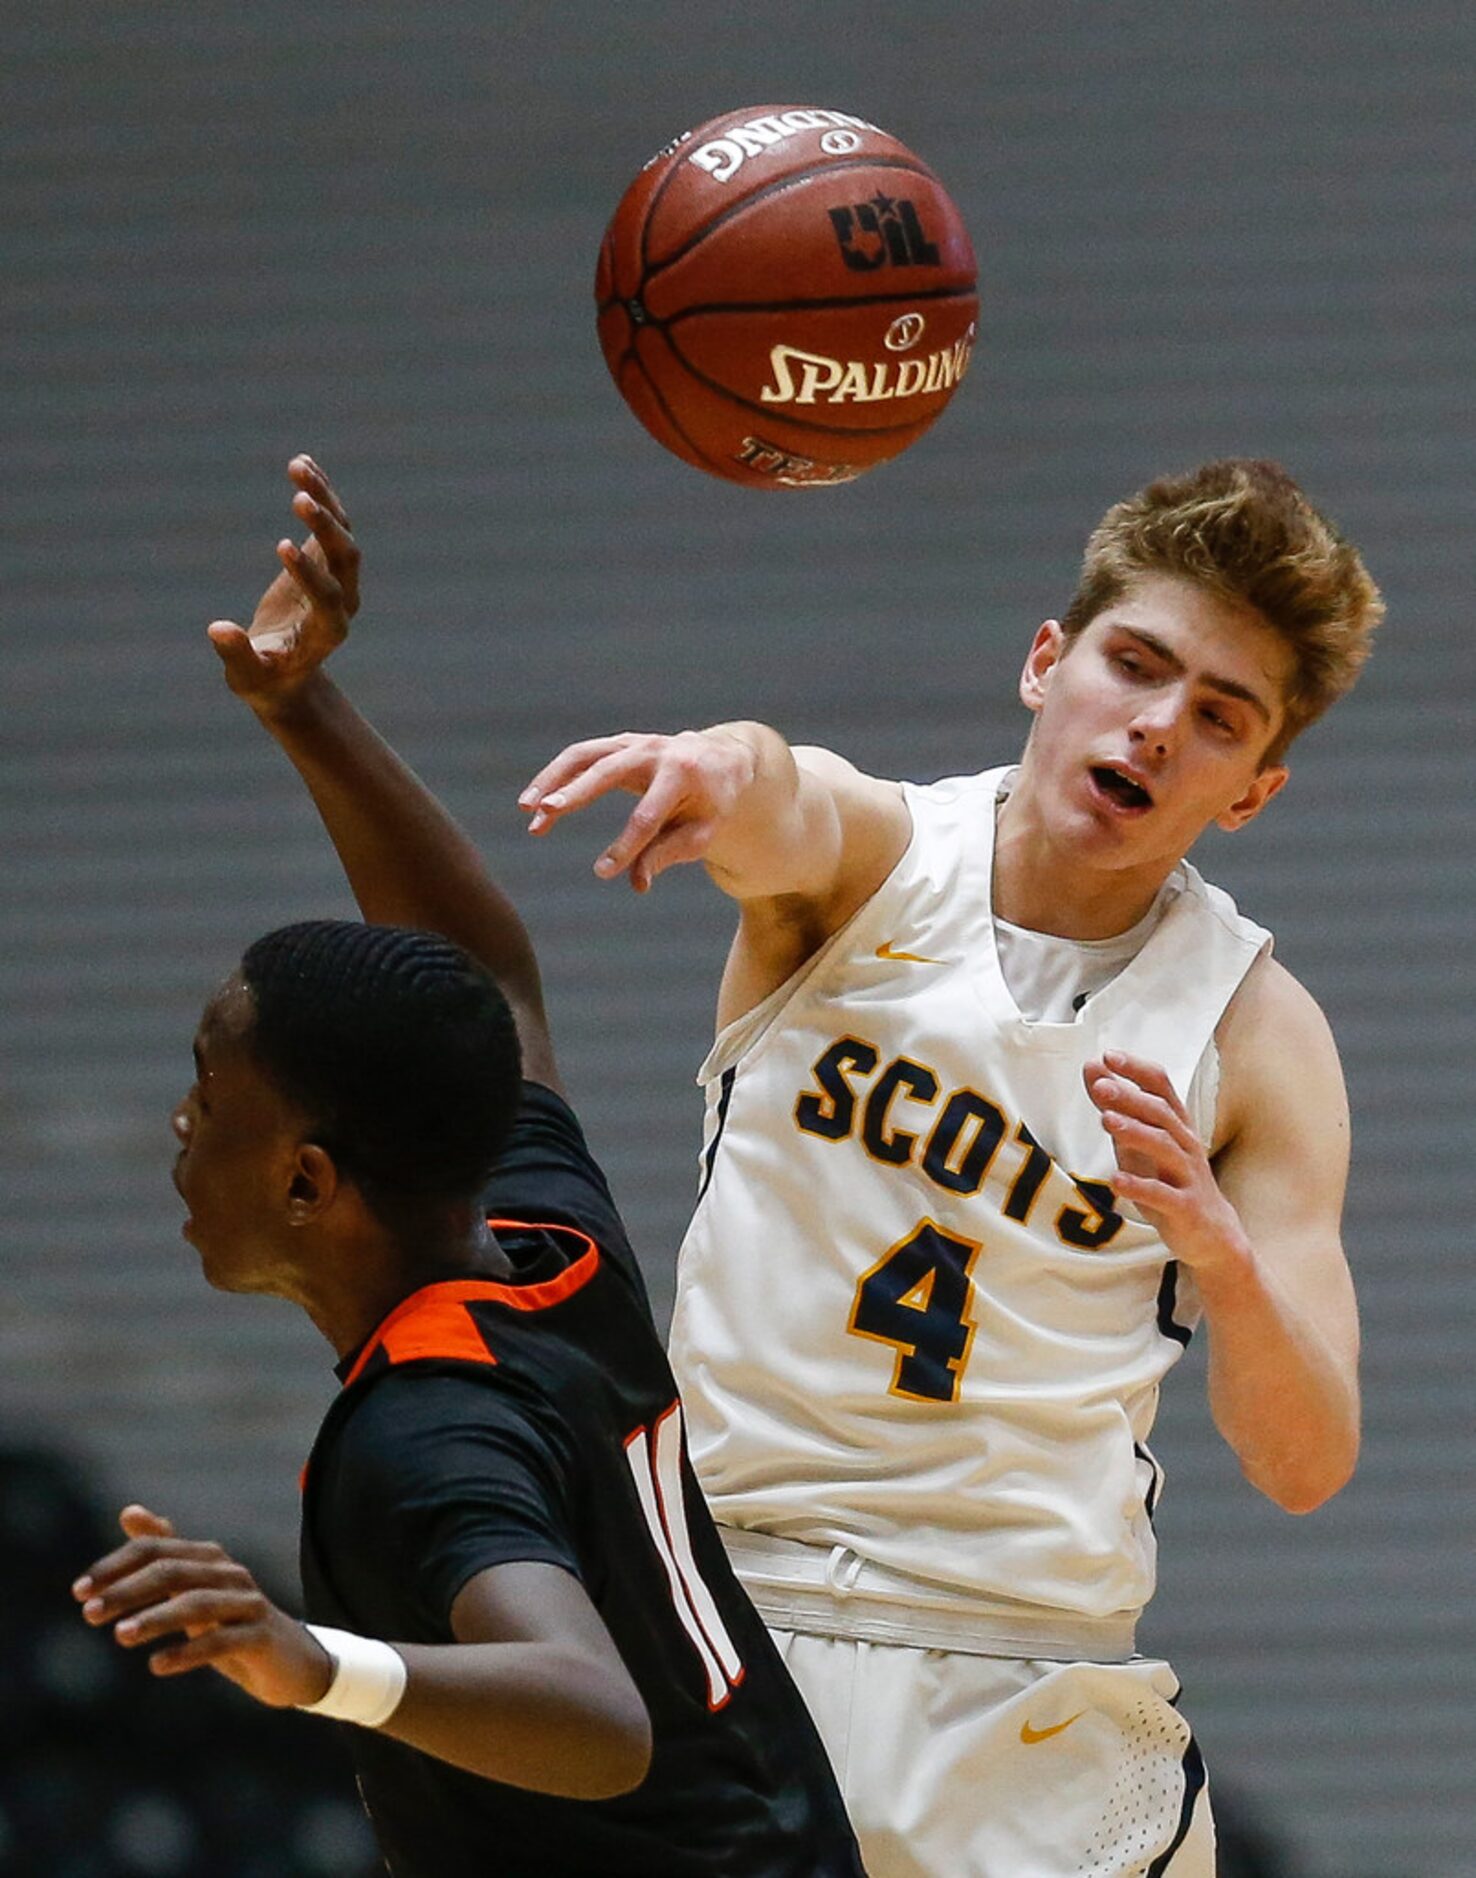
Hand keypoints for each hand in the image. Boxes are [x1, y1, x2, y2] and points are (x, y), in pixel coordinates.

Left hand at [72, 1505, 331, 1708]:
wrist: (287, 1659)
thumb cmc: (230, 1622)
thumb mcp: (194, 1587)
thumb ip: (164, 1550)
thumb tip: (129, 1510)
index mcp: (209, 1557)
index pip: (156, 1549)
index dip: (116, 1566)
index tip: (79, 1591)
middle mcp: (230, 1572)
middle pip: (174, 1571)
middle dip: (128, 1590)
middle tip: (89, 1614)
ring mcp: (248, 1603)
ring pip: (198, 1603)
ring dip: (155, 1618)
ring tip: (120, 1636)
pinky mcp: (260, 1636)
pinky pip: (222, 1641)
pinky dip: (188, 1652)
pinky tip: (157, 1665)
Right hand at [207, 455, 360, 717]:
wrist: (285, 674)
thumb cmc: (264, 680)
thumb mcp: (248, 677)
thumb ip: (237, 655)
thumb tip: (217, 629)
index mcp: (327, 633)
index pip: (328, 598)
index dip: (309, 574)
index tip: (283, 547)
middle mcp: (342, 602)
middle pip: (345, 560)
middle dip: (325, 529)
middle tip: (299, 498)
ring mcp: (338, 579)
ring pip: (341, 533)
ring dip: (323, 500)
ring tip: (297, 467)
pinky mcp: (325, 560)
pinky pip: (330, 522)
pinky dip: (318, 493)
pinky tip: (301, 463)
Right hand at [519, 730, 755, 891]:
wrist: (721, 761)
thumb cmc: (711, 805)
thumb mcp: (701, 833)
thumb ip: (668, 854)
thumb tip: (637, 884)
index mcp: (683, 774)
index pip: (649, 815)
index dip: (626, 846)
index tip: (603, 872)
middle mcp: (654, 751)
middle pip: (608, 771)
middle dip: (575, 792)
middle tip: (545, 812)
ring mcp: (633, 743)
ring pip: (584, 755)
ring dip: (552, 779)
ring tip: (527, 809)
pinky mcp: (617, 744)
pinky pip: (580, 756)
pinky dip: (555, 776)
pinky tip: (536, 802)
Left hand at [1083, 1050, 1248, 1277]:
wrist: (1212, 1233)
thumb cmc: (1169, 1179)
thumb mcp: (1140, 1142)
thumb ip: (1117, 1107)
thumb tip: (1091, 1068)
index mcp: (1176, 1124)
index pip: (1161, 1087)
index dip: (1137, 1070)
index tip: (1108, 1056)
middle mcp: (1185, 1144)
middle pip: (1160, 1114)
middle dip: (1130, 1098)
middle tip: (1100, 1086)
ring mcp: (1187, 1176)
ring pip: (1165, 1148)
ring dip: (1135, 1132)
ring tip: (1106, 1121)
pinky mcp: (1186, 1208)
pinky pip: (1164, 1195)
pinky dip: (1140, 1186)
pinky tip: (1116, 1181)